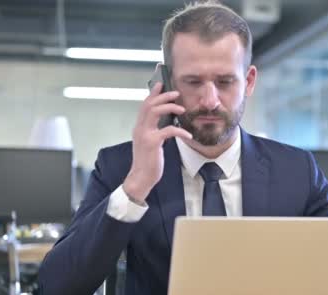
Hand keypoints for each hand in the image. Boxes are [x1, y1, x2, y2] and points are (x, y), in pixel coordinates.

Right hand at [122, 82, 191, 201]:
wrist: (141, 177)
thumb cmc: (148, 161)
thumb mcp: (150, 143)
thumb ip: (154, 131)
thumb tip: (166, 123)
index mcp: (139, 127)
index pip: (144, 105)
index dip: (153, 93)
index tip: (161, 83)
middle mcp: (139, 128)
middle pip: (149, 104)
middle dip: (163, 96)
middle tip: (176, 93)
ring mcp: (145, 134)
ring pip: (155, 112)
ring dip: (170, 107)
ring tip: (182, 109)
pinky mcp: (152, 143)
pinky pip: (168, 131)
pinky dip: (179, 131)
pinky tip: (188, 135)